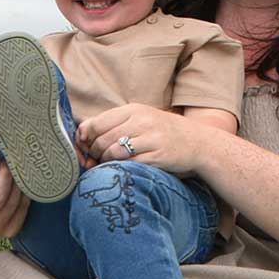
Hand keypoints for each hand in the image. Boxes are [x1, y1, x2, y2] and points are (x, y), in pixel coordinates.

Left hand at [77, 104, 202, 174]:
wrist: (197, 142)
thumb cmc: (162, 131)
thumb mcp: (140, 118)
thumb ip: (113, 123)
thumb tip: (81, 132)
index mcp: (133, 109)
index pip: (97, 123)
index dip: (85, 138)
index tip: (84, 147)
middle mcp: (141, 121)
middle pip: (103, 139)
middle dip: (94, 153)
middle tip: (94, 160)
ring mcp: (151, 138)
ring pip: (113, 152)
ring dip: (105, 162)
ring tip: (107, 165)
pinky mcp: (158, 156)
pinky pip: (129, 164)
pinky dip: (120, 168)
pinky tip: (122, 169)